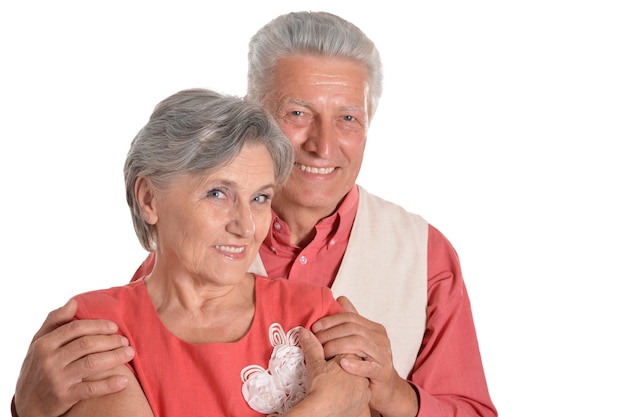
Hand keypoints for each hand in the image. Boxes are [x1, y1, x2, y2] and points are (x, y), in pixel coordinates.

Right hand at [15, 299, 134, 416]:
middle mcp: (49, 360)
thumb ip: (55, 321)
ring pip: (92, 363)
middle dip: (111, 340)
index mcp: (44, 344)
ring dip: (115, 357)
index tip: (115, 327)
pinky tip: (124, 381)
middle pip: (87, 344)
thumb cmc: (38, 367)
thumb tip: (74, 302)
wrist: (28, 404)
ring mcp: (56, 379)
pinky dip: (109, 384)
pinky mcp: (63, 397)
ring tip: (130, 353)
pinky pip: (91, 389)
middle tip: (125, 341)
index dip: (98, 325)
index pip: (76, 328)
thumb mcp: (38, 343)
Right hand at [286, 328, 369, 416]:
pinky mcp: (363, 406)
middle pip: (355, 364)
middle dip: (344, 364)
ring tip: (335, 384)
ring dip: (349, 380)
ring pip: (359, 381)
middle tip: (330, 371)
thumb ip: (311, 346)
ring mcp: (364, 391)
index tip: (327, 355)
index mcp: (352, 359)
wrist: (324, 413)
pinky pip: (360, 398)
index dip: (335, 350)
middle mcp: (362, 373)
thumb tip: (304, 331)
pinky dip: (352, 397)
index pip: (347, 348)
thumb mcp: (314, 365)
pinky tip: (344, 397)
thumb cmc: (320, 389)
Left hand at [311, 297, 418, 416]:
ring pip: (359, 343)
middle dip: (331, 333)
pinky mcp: (383, 372)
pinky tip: (342, 364)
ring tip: (323, 353)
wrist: (385, 389)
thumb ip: (351, 321)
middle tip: (315, 341)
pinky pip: (368, 366)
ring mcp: (384, 354)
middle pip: (353, 329)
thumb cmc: (368, 363)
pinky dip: (354, 364)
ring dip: (337, 347)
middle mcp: (381, 339)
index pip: (350, 317)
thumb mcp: (359, 340)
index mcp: (375, 328)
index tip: (314, 328)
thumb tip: (340, 299)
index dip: (331, 320)